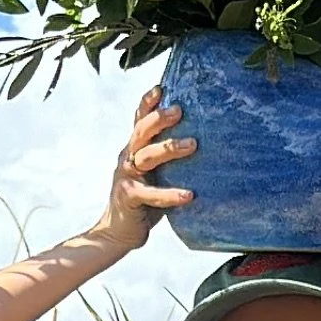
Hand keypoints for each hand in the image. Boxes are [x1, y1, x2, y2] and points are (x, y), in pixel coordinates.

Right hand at [89, 86, 194, 251]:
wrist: (118, 232)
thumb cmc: (143, 202)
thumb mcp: (154, 174)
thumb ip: (166, 159)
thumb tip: (202, 142)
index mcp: (134, 149)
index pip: (138, 120)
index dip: (147, 102)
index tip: (161, 87)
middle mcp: (128, 158)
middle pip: (141, 131)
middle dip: (159, 118)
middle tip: (179, 110)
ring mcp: (127, 177)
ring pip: (147, 157)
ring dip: (169, 148)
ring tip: (193, 144)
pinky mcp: (129, 198)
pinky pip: (151, 194)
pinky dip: (170, 194)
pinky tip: (188, 194)